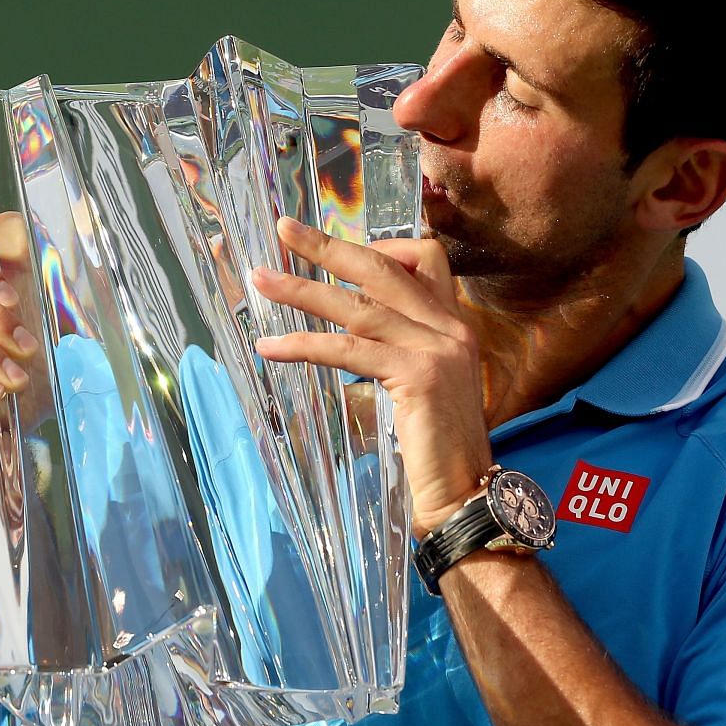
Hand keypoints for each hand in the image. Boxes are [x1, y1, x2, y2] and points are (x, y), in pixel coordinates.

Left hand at [251, 216, 493, 537]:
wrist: (465, 497)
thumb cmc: (439, 453)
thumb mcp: (425, 388)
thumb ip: (403, 353)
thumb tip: (355, 336)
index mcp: (457, 325)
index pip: (425, 259)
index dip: (379, 246)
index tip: (335, 249)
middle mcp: (452, 328)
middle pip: (383, 268)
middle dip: (328, 246)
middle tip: (284, 228)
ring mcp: (438, 349)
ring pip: (359, 306)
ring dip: (302, 289)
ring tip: (260, 281)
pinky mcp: (418, 376)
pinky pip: (348, 350)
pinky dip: (304, 345)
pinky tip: (270, 348)